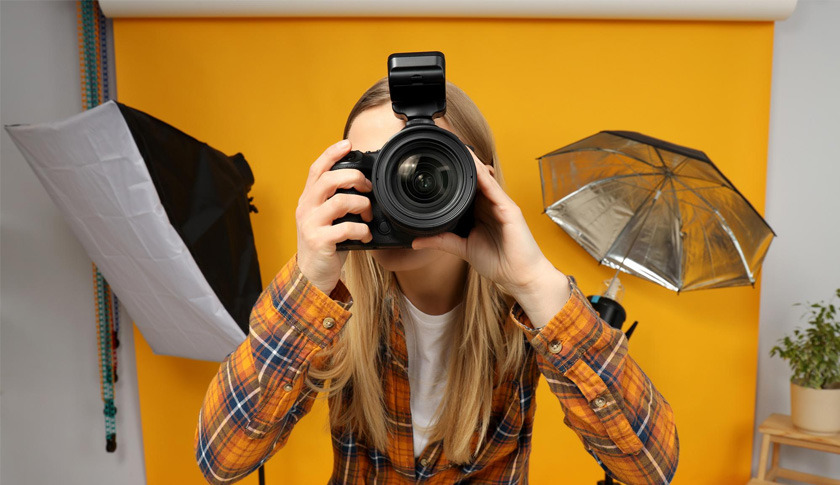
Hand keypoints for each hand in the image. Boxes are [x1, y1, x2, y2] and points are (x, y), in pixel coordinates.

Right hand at [296, 140, 372, 293]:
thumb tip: (362, 185)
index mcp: (308, 199)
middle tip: (368, 188)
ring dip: (362, 206)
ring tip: (368, 216)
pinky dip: (362, 230)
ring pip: (340, 202)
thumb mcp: (325, 218)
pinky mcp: (319, 241)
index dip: (331, 153)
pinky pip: (346, 228)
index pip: (316, 169)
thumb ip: (336, 201)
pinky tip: (365, 235)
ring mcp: (310, 224)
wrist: (310, 275)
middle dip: (355, 179)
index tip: (348, 144)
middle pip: (330, 180)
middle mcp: (306, 208)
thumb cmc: (324, 244)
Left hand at [412, 151, 570, 324]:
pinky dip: (484, 177)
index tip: (438, 163)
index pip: (465, 189)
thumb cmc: (498, 262)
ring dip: (473, 164)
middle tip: (445, 148)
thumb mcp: (463, 249)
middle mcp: (490, 205)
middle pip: (474, 180)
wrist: (519, 277)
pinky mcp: (510, 210)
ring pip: (484, 179)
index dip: (454, 176)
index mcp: (480, 212)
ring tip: (458, 148)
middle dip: (462, 164)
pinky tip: (475, 167)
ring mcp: (501, 205)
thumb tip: (416, 241)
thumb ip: (442, 242)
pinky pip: (495, 190)